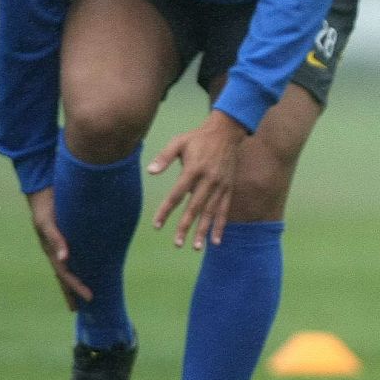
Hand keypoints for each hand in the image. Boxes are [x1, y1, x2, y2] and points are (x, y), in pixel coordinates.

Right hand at [26, 186, 91, 310]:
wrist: (45, 191)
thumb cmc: (46, 208)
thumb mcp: (48, 224)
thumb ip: (56, 240)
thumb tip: (63, 259)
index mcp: (52, 252)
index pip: (65, 276)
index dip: (76, 288)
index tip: (89, 299)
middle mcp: (56, 251)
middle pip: (65, 277)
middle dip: (73, 292)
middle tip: (83, 308)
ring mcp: (60, 246)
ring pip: (69, 268)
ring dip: (76, 281)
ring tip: (84, 294)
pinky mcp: (68, 238)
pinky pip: (75, 255)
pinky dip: (81, 264)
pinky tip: (89, 268)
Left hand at [148, 109, 248, 249]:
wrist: (227, 132)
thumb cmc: (198, 138)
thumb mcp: (179, 141)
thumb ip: (164, 157)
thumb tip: (150, 171)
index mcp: (194, 169)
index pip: (177, 194)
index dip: (166, 210)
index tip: (157, 225)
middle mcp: (209, 179)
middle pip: (195, 207)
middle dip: (186, 227)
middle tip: (177, 244)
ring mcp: (221, 185)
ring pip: (211, 212)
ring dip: (203, 230)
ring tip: (195, 247)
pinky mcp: (228, 188)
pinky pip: (224, 210)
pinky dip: (220, 225)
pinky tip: (216, 240)